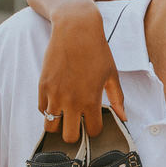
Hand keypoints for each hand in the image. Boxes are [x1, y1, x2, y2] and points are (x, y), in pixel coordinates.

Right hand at [37, 2, 126, 142]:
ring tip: (65, 114)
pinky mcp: (42, 86)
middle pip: (69, 137)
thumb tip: (124, 118)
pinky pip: (42, 109)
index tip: (95, 122)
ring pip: (50, 127)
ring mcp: (54, 94)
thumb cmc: (97, 51)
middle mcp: (71, 101)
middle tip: (78, 123)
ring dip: (59, 124)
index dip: (95, 129)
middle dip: (75, 134)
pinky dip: (49, 109)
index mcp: (91, 100)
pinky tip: (57, 101)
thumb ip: (117, 99)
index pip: (93, 131)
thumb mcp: (112, 74)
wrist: (75, 29)